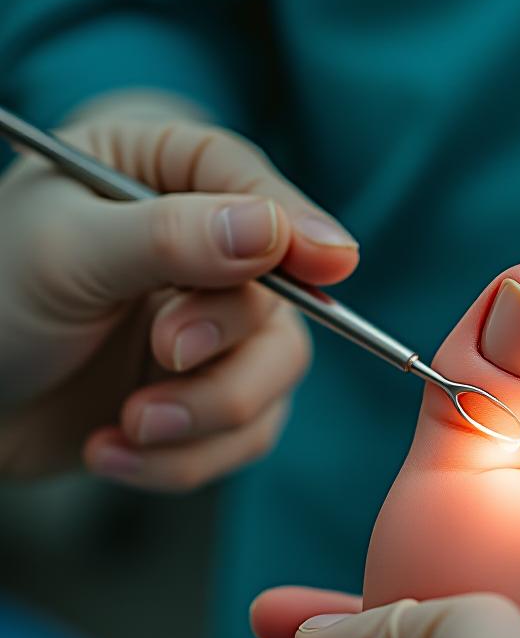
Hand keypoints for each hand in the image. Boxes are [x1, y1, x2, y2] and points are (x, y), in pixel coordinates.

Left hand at [0, 110, 357, 487]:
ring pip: (275, 376)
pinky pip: (245, 436)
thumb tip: (274, 230)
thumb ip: (170, 238)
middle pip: (281, 299)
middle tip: (164, 355)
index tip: (334, 264)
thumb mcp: (66, 254)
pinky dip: (185, 459)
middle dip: (225, 343)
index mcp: (162, 178)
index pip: (253, 188)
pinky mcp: (205, 400)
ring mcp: (211, 331)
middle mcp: (203, 253)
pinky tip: (111, 451)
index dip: (300, 227)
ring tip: (131, 426)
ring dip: (209, 414)